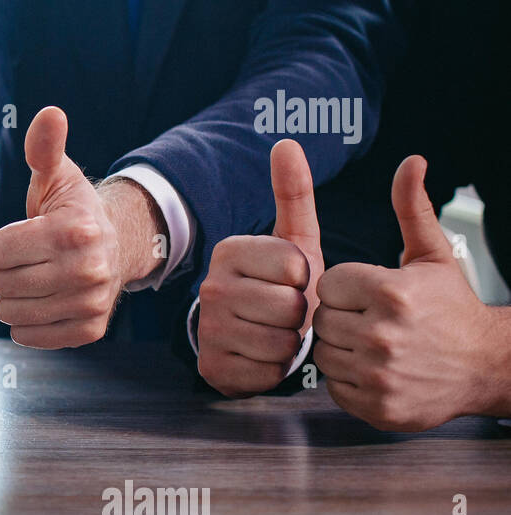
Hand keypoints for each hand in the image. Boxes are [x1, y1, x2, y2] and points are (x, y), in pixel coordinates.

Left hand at [0, 107, 138, 348]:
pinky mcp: (89, 330)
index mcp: (73, 230)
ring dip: (11, 298)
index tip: (19, 237)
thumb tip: (49, 114)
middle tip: (23, 261)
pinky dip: (25, 324)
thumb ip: (44, 149)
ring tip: (28, 280)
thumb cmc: (72, 210)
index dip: (0, 244)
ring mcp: (91, 303)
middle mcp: (87, 270)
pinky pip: (30, 336)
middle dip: (4, 272)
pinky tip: (39, 302)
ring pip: (11, 314)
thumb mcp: (57, 176)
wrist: (119, 246)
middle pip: (3, 284)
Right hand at [197, 139, 322, 396]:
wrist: (250, 337)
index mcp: (229, 251)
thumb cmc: (281, 286)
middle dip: (299, 315)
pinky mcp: (212, 367)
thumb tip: (287, 142)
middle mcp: (210, 288)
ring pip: (280, 342)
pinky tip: (263, 357)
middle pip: (288, 307)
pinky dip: (274, 370)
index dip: (306, 280)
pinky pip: (266, 372)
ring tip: (276, 333)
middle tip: (286, 313)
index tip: (292, 281)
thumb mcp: (294, 239)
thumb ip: (293, 193)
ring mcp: (207, 329)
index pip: (295, 267)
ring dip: (289, 344)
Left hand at [313, 155, 506, 430]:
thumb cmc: (451, 307)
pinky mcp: (377, 406)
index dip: (346, 288)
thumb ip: (411, 208)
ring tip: (374, 343)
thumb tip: (410, 162)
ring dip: (342, 348)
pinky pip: (334, 387)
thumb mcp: (433, 254)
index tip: (370, 294)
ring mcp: (379, 374)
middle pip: (322, 319)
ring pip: (324, 354)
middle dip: (342, 317)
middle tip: (372, 320)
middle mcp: (383, 334)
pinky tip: (376, 369)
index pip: (328, 285)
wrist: (484, 365)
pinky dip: (349, 380)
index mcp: (390, 293)